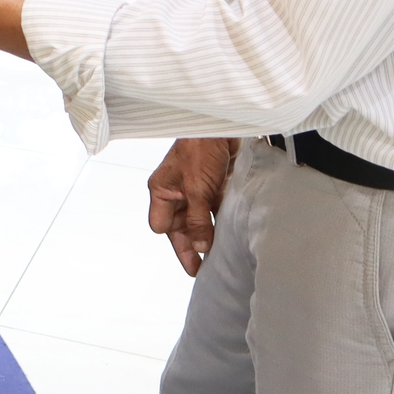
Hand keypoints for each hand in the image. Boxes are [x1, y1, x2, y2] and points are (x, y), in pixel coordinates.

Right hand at [147, 138, 237, 276]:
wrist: (220, 126)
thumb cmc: (199, 149)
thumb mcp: (197, 189)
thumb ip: (197, 220)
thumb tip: (201, 246)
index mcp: (162, 191)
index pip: (162, 226)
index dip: (177, 243)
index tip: (194, 263)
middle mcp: (175, 192)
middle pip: (180, 226)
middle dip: (192, 244)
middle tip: (205, 267)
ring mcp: (194, 189)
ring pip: (198, 219)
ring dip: (209, 232)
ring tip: (221, 254)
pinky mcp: (212, 185)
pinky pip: (213, 209)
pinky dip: (221, 219)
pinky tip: (231, 232)